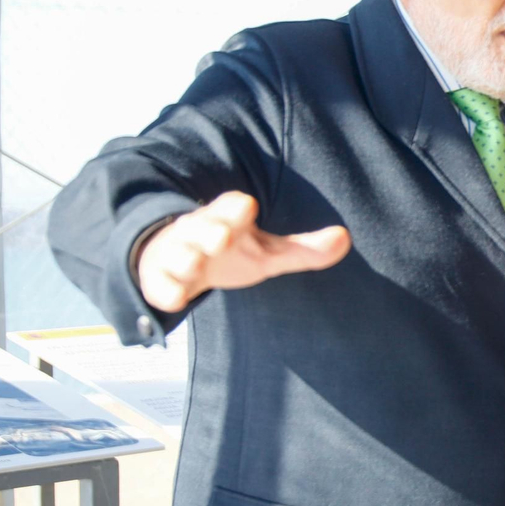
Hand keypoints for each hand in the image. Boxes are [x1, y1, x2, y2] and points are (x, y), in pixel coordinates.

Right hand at [136, 191, 350, 312]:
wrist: (180, 263)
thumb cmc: (232, 254)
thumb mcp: (268, 252)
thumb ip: (305, 250)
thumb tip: (345, 238)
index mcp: (229, 220)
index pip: (231, 207)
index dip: (236, 208)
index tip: (246, 207)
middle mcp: (200, 232)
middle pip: (203, 226)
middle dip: (210, 230)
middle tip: (221, 238)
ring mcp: (177, 254)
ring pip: (177, 252)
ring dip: (185, 257)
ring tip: (195, 264)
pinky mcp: (159, 278)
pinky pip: (158, 283)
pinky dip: (165, 290)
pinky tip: (175, 299)